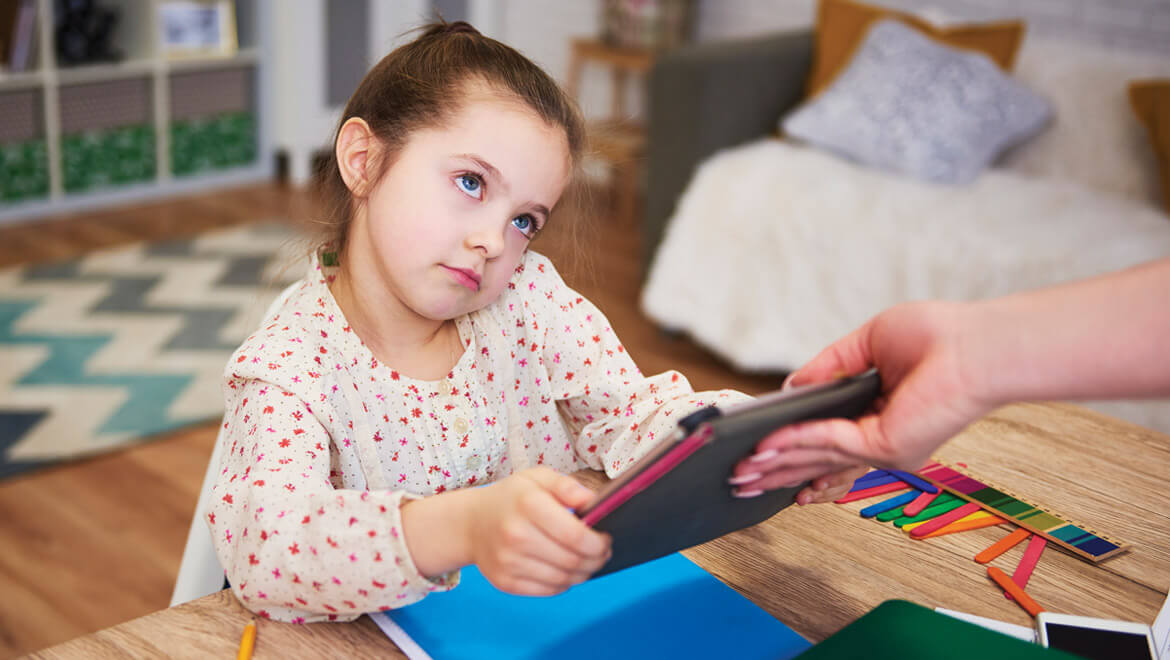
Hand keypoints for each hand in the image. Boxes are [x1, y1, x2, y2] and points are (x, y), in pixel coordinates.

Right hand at [467, 467, 611, 595]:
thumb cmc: (511, 499)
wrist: (471, 523)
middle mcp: (516, 535)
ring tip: (587, 562)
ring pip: (563, 579)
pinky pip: (548, 590)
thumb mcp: (537, 478)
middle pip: (572, 560)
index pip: (575, 535)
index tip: (606, 539)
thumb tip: (591, 501)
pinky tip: (566, 570)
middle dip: (596, 560)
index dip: (598, 543)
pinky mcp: (505, 581)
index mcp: (528, 504)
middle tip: (602, 553)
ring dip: (583, 574)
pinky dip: (564, 583)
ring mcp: (508, 561)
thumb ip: (566, 485)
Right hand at [729, 301, 992, 493]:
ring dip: (776, 465)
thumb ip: (828, 367)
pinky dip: (796, 443)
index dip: (793, 450)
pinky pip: (830, 443)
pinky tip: (768, 445)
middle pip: (816, 460)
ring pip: (817, 459)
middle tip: (739, 479)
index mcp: (878, 417)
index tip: (759, 456)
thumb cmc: (937, 335)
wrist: (977, 345)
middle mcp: (880, 439)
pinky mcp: (886, 446)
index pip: (828, 442)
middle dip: (775, 469)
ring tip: (742, 473)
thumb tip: (792, 387)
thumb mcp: (867, 344)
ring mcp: (884, 448)